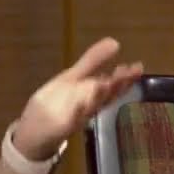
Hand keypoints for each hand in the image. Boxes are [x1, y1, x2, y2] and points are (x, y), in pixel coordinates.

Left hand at [13, 37, 143, 158]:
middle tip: (130, 74)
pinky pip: (69, 120)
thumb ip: (92, 61)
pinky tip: (78, 104)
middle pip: (106, 96)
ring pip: (91, 107)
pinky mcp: (60, 126)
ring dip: (98, 96)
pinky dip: (74, 112)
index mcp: (92, 95)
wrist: (36, 131)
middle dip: (117, 86)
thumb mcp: (73, 78)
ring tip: (106, 82)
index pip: (112, 86)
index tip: (137, 68)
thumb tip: (114, 42)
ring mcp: (76, 118)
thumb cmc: (58, 102)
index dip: (124, 78)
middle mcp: (89, 107)